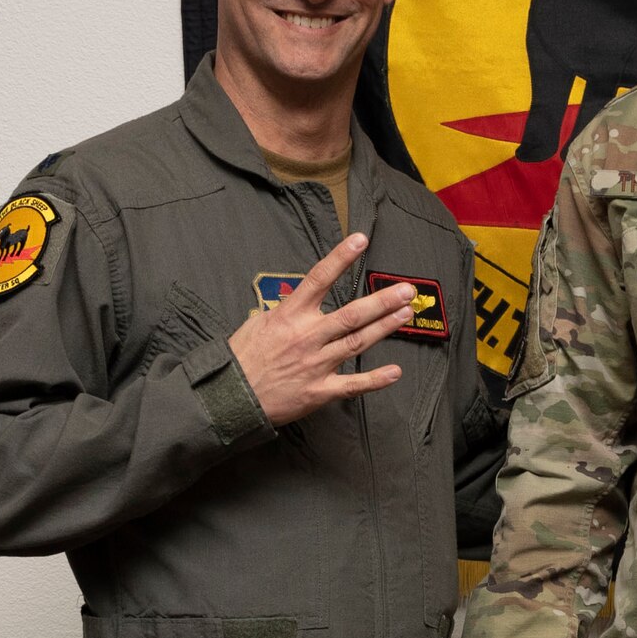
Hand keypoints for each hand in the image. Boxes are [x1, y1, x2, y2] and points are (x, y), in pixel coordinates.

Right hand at [227, 233, 417, 425]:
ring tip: (405, 314)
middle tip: (407, 290)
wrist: (229, 396)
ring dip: (384, 327)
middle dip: (382, 301)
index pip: (319, 279)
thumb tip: (300, 299)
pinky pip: (352, 385)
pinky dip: (375, 379)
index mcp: (290, 316)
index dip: (340, 258)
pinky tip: (395, 372)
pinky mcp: (318, 390)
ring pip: (357, 342)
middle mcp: (307, 337)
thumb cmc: (242, 358)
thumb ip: (284, 311)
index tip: (360, 240)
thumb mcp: (257, 323)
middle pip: (351, 314)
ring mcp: (315, 364)